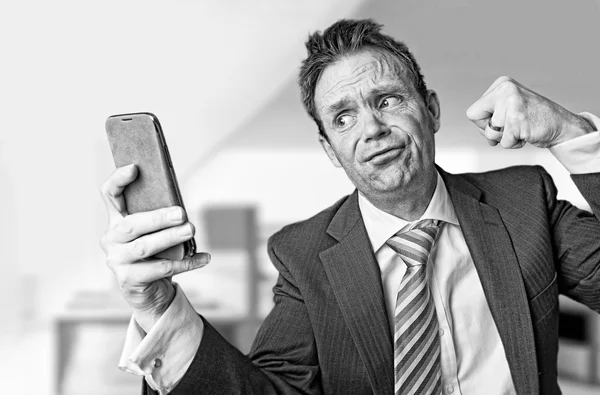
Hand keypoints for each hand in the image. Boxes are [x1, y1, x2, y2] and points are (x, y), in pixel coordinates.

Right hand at [99, 164, 210, 331]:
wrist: (151, 292)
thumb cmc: (156, 254)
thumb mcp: (157, 233)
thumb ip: (161, 218)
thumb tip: (181, 208)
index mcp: (116, 220)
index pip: (109, 195)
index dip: (118, 180)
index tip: (135, 168)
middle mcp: (111, 239)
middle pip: (132, 224)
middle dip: (158, 217)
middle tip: (182, 213)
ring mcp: (117, 260)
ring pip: (145, 247)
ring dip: (171, 238)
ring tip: (191, 230)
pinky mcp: (128, 280)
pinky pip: (160, 268)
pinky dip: (185, 262)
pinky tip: (203, 257)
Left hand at [466, 76, 594, 147]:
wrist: (561, 125)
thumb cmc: (532, 119)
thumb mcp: (507, 108)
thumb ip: (489, 115)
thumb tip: (477, 125)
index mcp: (501, 84)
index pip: (473, 112)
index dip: (483, 123)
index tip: (500, 122)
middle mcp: (505, 89)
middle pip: (476, 121)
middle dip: (490, 131)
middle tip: (510, 126)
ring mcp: (512, 103)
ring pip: (490, 134)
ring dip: (505, 138)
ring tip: (520, 128)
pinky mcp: (517, 119)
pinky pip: (504, 142)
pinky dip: (514, 143)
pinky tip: (526, 133)